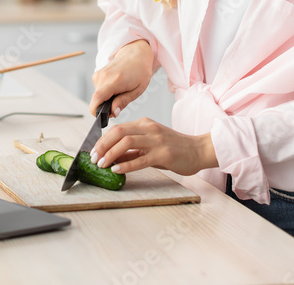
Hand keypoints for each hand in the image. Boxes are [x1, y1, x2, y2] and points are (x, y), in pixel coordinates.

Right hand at [89, 39, 153, 117]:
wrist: (136, 54)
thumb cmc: (140, 71)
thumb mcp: (137, 90)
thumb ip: (123, 102)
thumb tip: (113, 113)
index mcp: (115, 80)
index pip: (97, 99)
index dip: (96, 111)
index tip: (103, 117)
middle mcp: (103, 76)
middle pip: (96, 99)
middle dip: (104, 107)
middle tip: (118, 106)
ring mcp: (98, 74)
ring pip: (97, 95)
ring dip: (106, 100)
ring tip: (119, 93)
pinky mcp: (96, 74)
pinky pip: (98, 90)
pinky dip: (105, 93)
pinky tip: (115, 88)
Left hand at [89, 118, 217, 176]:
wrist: (199, 150)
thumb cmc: (175, 148)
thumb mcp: (151, 144)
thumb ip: (133, 149)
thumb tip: (112, 156)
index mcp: (144, 124)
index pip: (117, 128)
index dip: (102, 140)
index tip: (93, 151)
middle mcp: (149, 129)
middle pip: (118, 133)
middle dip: (102, 145)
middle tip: (93, 158)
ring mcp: (157, 141)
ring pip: (126, 143)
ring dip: (110, 154)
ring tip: (102, 164)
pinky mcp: (163, 155)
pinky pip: (140, 159)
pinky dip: (126, 165)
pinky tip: (117, 170)